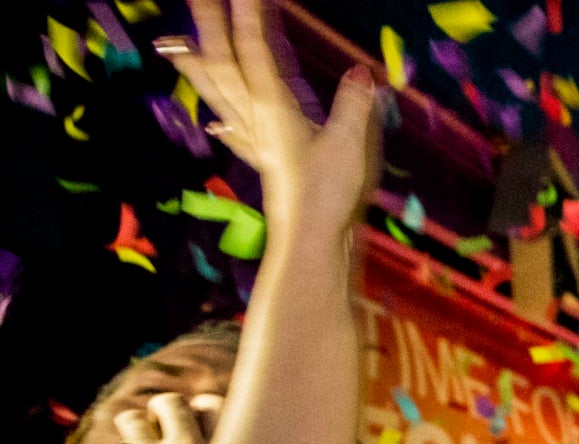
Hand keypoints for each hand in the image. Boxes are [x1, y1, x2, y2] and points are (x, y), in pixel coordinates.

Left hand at [162, 0, 377, 254]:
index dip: (250, 18)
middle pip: (225, 65)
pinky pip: (234, 135)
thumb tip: (363, 71)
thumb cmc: (328, 195)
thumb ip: (354, 105)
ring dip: (195, 66)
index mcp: (275, 109)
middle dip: (209, 27)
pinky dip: (221, 123)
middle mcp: (256, 120)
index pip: (258, 52)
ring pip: (218, 95)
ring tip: (170, 43)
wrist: (311, 242)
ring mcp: (255, 142)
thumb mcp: (351, 145)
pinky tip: (213, 124)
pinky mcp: (264, 164)